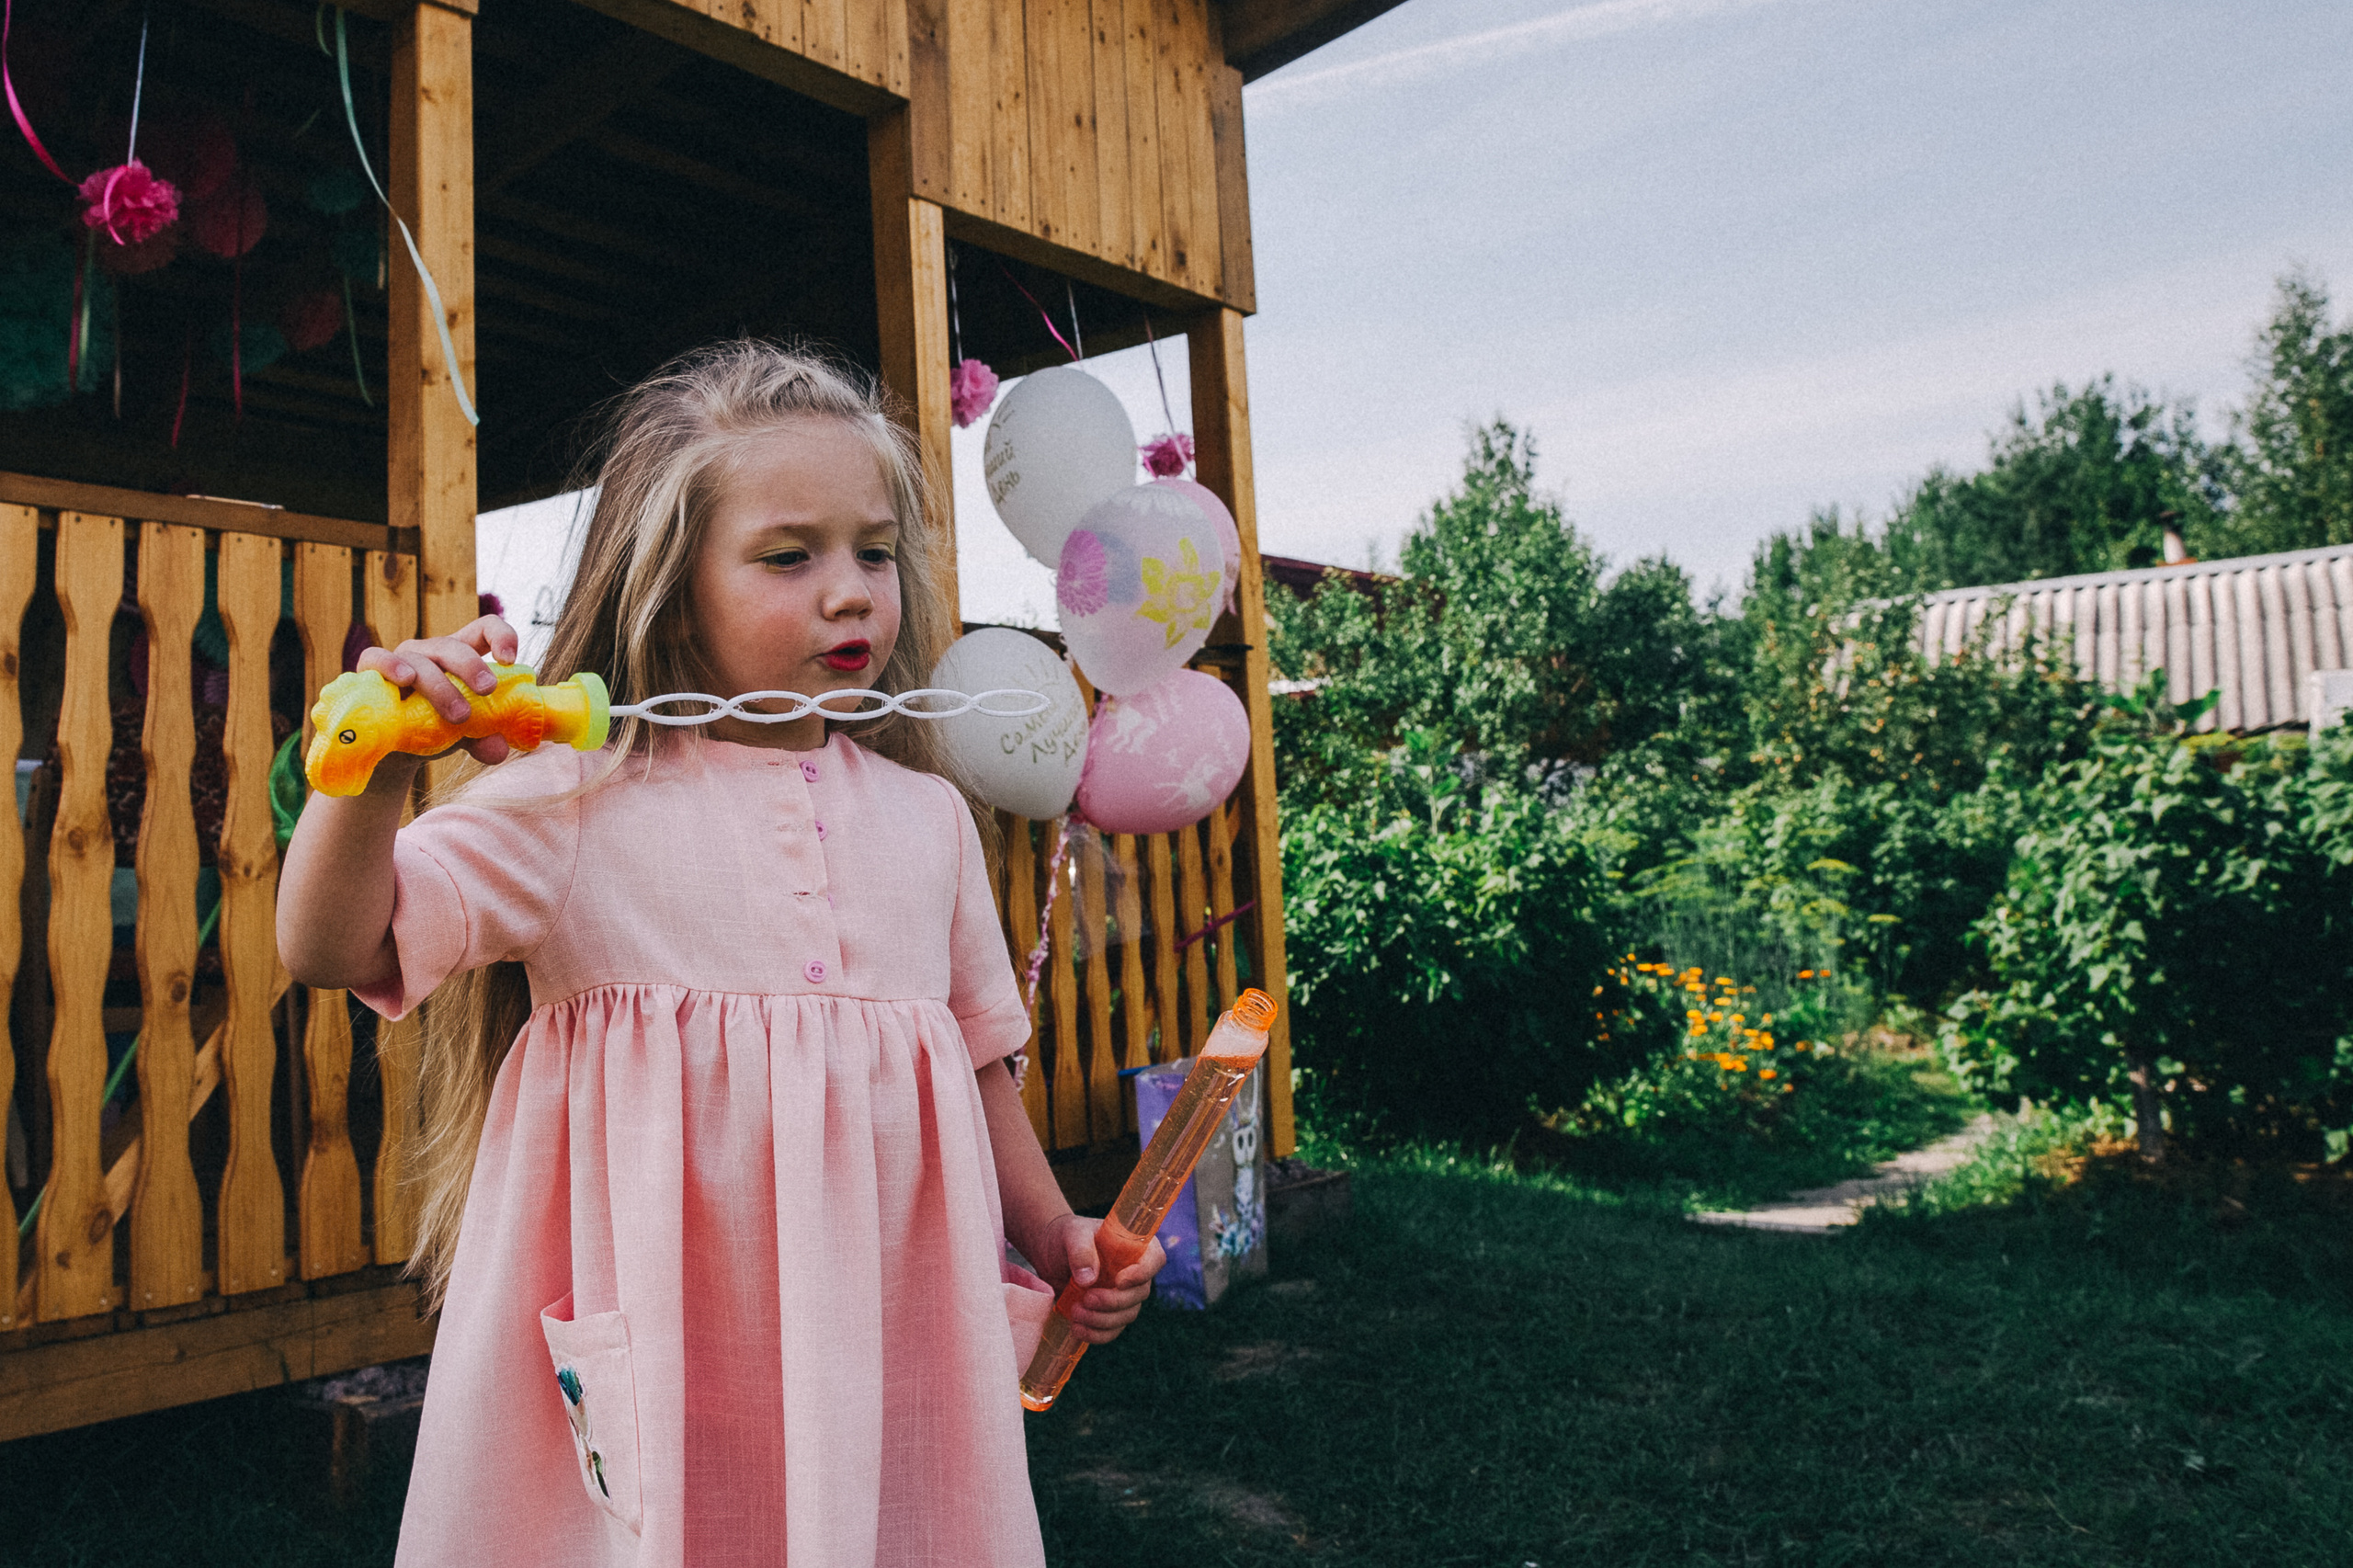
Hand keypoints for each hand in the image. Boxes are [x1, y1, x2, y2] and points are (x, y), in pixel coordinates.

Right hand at [353, 614, 520, 766]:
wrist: (391, 752)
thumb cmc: (433, 730)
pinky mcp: (370, 672)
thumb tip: (497, 749)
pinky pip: (376, 657)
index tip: (510, 660)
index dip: (500, 636)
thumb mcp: (464, 735)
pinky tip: (405, 678)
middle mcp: (431, 653)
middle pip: (454, 646)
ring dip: (441, 686)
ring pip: (421, 660)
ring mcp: (401, 659)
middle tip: (488, 690)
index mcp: (460, 659)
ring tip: (458, 715)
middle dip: (472, 666)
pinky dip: (391, 665)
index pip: (483, 630)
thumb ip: (483, 738)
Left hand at [1038, 1213, 1164, 1344]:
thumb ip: (1081, 1250)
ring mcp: (1123, 1295)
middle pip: (1140, 1293)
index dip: (1143, 1273)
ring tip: (1075, 1312)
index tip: (1119, 1282)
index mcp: (1134, 1246)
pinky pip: (1112, 1331)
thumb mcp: (1071, 1234)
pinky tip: (1077, 1328)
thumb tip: (1089, 1279)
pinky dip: (1096, 1334)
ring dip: (1102, 1320)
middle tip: (1087, 1299)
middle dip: (1114, 1301)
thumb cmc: (1066, 1237)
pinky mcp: (1108, 1313)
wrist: (1049, 1255)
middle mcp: (1134, 1272)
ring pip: (1127, 1315)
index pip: (1155, 1258)